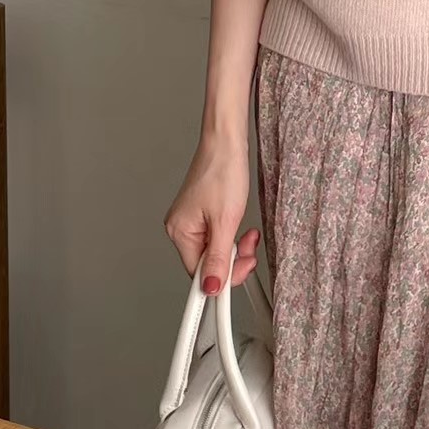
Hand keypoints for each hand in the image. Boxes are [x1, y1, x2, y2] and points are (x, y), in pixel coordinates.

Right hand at [164, 135, 259, 295]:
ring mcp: (192, 221)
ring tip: (247, 235)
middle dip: (233, 260)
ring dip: (235, 248)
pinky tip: (241, 228)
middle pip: (208, 263)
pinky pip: (217, 237)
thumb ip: (219, 258)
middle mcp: (181, 228)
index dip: (222, 278)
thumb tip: (212, 287)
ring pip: (216, 250)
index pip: (198, 274)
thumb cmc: (223, 171)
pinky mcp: (203, 213)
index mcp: (180, 232)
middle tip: (249, 250)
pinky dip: (232, 236)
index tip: (239, 280)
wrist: (227, 141)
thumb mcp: (226, 221)